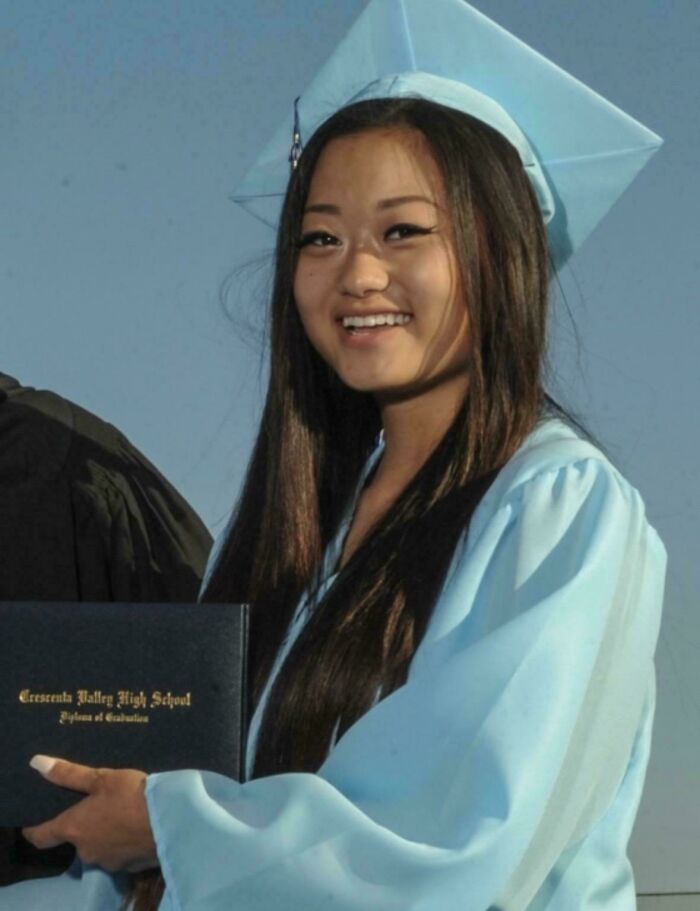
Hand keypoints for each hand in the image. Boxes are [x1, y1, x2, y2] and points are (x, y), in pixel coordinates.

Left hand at [22, 755, 157, 872]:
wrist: (171, 820)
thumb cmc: (131, 795)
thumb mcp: (102, 778)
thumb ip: (69, 774)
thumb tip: (36, 763)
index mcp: (73, 828)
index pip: (41, 837)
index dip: (35, 829)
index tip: (35, 822)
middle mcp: (84, 850)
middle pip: (75, 840)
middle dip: (84, 827)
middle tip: (97, 807)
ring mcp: (106, 861)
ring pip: (98, 847)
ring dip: (104, 835)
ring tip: (121, 816)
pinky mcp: (128, 867)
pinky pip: (118, 854)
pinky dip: (122, 843)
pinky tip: (137, 828)